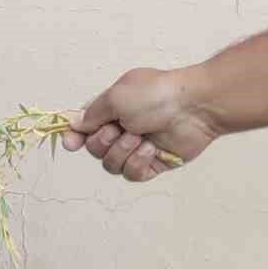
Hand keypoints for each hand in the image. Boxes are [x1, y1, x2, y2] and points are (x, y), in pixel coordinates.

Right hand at [61, 67, 222, 181]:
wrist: (196, 107)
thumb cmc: (158, 94)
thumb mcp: (116, 96)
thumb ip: (91, 113)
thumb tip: (75, 124)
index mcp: (112, 109)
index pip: (84, 127)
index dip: (74, 137)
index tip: (71, 143)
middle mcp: (122, 128)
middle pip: (94, 149)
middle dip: (103, 142)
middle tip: (121, 129)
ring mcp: (137, 147)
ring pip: (110, 165)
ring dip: (122, 152)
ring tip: (141, 138)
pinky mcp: (152, 163)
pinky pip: (130, 174)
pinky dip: (137, 162)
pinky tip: (151, 149)